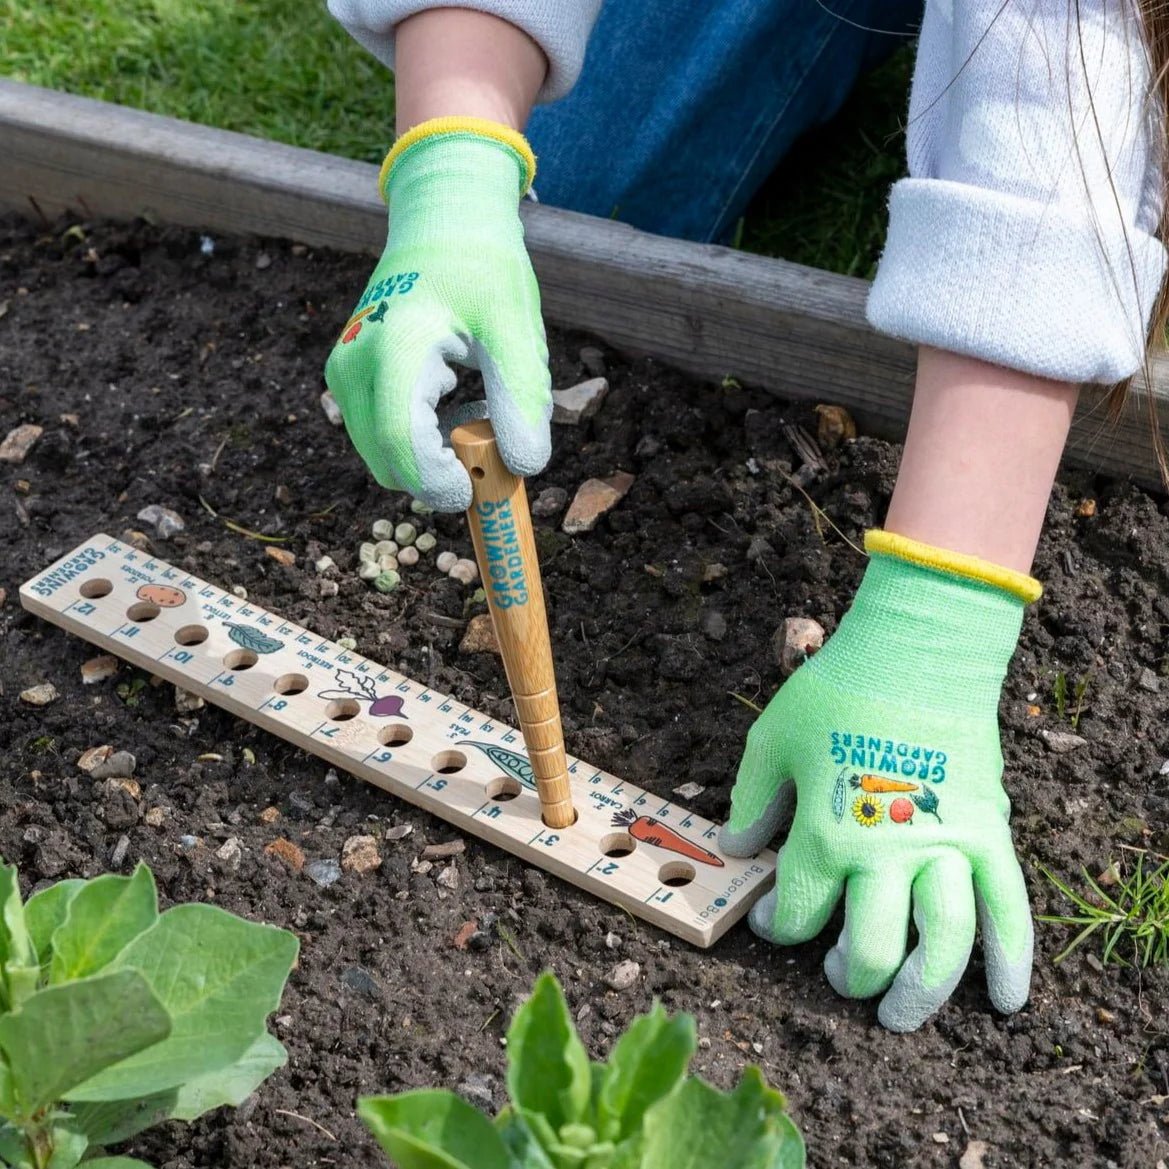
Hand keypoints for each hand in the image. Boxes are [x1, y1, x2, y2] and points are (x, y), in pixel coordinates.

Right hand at [325, 119, 550, 510]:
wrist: (442, 223)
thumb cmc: (483, 269)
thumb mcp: (515, 327)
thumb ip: (521, 398)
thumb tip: (524, 467)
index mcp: (396, 348)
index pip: (403, 445)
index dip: (442, 483)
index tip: (481, 487)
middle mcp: (354, 366)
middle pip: (390, 464)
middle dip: (442, 473)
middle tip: (491, 430)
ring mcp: (343, 375)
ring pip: (385, 459)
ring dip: (433, 456)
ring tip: (472, 401)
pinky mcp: (346, 382)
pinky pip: (382, 439)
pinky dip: (421, 440)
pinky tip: (452, 397)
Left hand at [720, 532, 1038, 1030]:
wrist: (915, 652)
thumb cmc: (837, 692)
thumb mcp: (772, 741)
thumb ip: (753, 802)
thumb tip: (735, 847)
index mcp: (824, 836)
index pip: (798, 915)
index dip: (779, 930)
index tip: (774, 924)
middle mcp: (884, 856)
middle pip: (871, 950)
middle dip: (849, 976)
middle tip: (840, 976)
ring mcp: (943, 849)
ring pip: (940, 947)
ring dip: (922, 992)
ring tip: (901, 1015)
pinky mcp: (988, 835)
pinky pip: (1009, 911)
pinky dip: (1010, 962)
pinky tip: (1002, 1000)